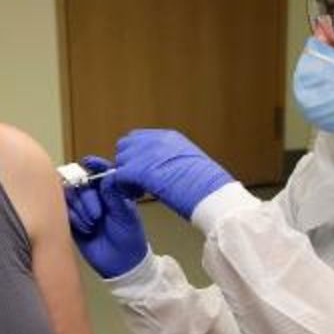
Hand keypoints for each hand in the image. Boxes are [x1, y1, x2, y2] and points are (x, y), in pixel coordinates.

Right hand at [65, 156, 148, 277]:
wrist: (121, 263)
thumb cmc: (129, 236)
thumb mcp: (125, 213)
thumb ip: (114, 193)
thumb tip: (106, 174)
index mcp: (110, 191)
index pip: (99, 172)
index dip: (94, 165)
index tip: (89, 163)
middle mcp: (95, 197)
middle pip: (80, 183)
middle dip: (86, 197)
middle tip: (97, 215)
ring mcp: (82, 209)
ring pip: (70, 196)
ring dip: (80, 209)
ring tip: (92, 224)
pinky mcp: (73, 222)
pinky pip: (65, 212)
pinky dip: (74, 218)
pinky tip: (85, 230)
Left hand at [115, 129, 233, 219]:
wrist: (213, 194)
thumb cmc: (208, 186)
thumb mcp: (190, 163)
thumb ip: (171, 160)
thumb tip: (161, 169)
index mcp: (169, 137)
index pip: (138, 139)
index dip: (136, 156)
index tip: (142, 173)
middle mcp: (156, 140)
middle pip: (125, 146)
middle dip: (127, 164)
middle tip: (137, 183)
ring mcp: (147, 154)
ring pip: (120, 161)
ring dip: (125, 177)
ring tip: (138, 191)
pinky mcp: (140, 170)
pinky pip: (119, 176)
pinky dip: (124, 187)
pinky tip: (136, 196)